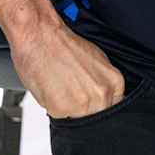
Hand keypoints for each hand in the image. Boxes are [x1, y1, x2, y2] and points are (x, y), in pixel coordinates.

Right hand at [9, 17, 124, 119]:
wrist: (40, 35)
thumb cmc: (64, 45)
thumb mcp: (97, 61)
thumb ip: (103, 82)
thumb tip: (104, 97)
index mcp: (114, 82)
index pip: (113, 108)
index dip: (99, 107)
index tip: (91, 103)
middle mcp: (102, 93)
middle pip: (96, 116)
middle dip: (84, 110)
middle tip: (71, 93)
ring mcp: (82, 102)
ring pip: (77, 119)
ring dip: (67, 109)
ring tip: (60, 87)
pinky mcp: (61, 108)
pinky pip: (58, 117)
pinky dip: (52, 106)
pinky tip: (51, 88)